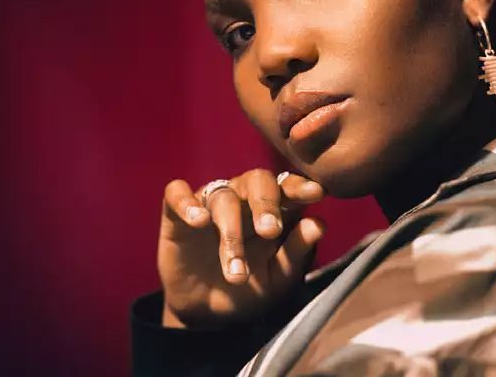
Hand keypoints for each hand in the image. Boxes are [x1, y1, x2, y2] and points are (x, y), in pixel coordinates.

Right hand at [157, 169, 325, 328]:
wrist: (208, 315)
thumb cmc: (252, 290)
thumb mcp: (279, 279)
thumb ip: (297, 252)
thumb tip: (319, 224)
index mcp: (274, 208)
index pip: (288, 185)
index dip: (300, 185)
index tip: (316, 193)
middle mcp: (243, 198)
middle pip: (257, 180)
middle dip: (265, 204)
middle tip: (271, 231)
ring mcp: (209, 202)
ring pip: (222, 198)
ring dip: (230, 234)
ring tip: (237, 274)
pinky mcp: (177, 213)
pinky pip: (177, 192)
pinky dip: (186, 202)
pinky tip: (198, 221)